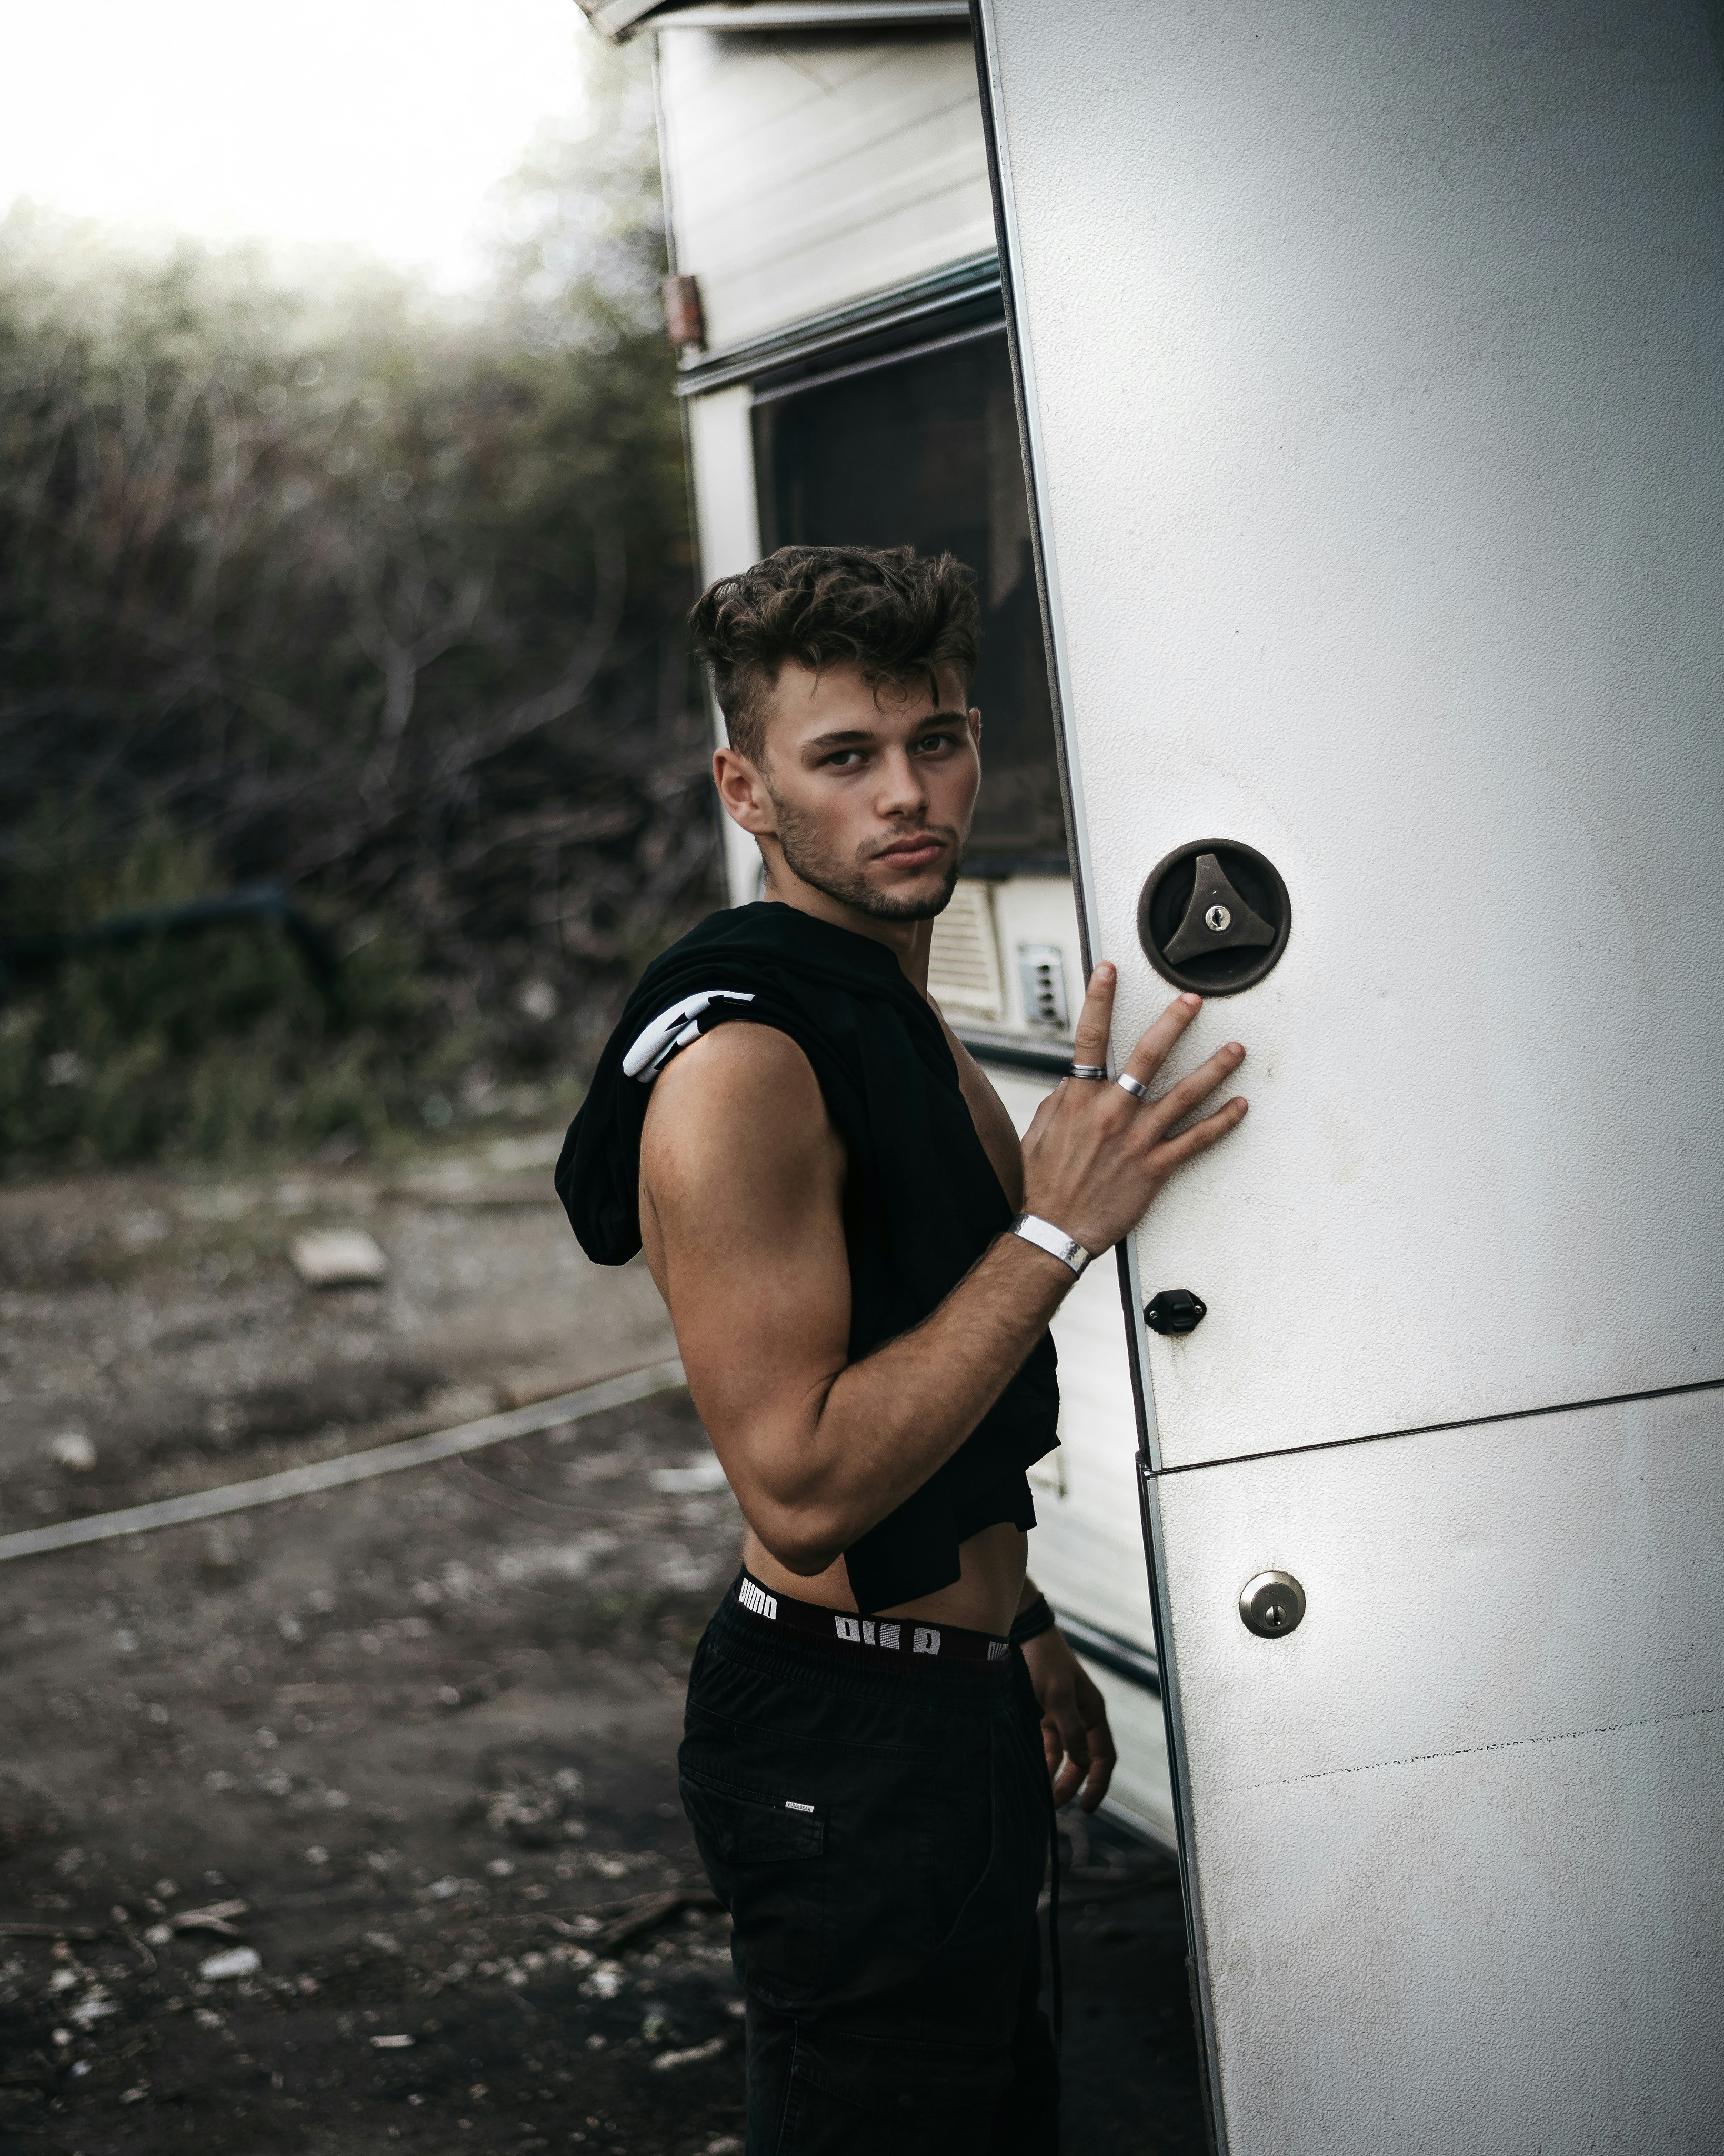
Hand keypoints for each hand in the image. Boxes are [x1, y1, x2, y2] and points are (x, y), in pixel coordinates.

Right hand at [1019, 967, 1246, 1256]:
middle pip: (1148, 1056)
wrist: (1054, 1229)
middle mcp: (1111, 1113)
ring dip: (1214, 1069)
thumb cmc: (1045, 1181)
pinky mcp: (1155, 1167)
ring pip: (1184, 1095)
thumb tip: (1079, 1075)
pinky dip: (1221, 1122)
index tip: (1109, 971)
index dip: (1099, 1000)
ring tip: (1236, 1049)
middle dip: (1173, 1023)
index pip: (1090, 1038)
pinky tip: (1239, 1106)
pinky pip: (1195, 1140)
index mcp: (1081, 1099)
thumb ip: (1065, 1099)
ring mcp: (1137, 1140)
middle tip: (1194, 1001)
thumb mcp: (1043, 1130)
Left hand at [1021, 1626, 1115, 1811]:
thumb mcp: (1059, 1694)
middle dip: (1069, 1785)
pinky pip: (1042, 1745)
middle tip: (1052, 1807)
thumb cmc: (1044, 1660)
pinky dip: (1037, 1760)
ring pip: (1059, 1756)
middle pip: (1080, 1761)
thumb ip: (1071, 1729)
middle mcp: (1079, 1718)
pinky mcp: (1038, 1715)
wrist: (1021, 1634)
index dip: (1098, 1783)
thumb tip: (1083, 1764)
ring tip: (1037, 1796)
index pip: (1104, 1756)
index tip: (1086, 1807)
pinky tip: (1026, 1773)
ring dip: (1051, 1776)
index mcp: (1093, 1712)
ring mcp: (1058, 1717)